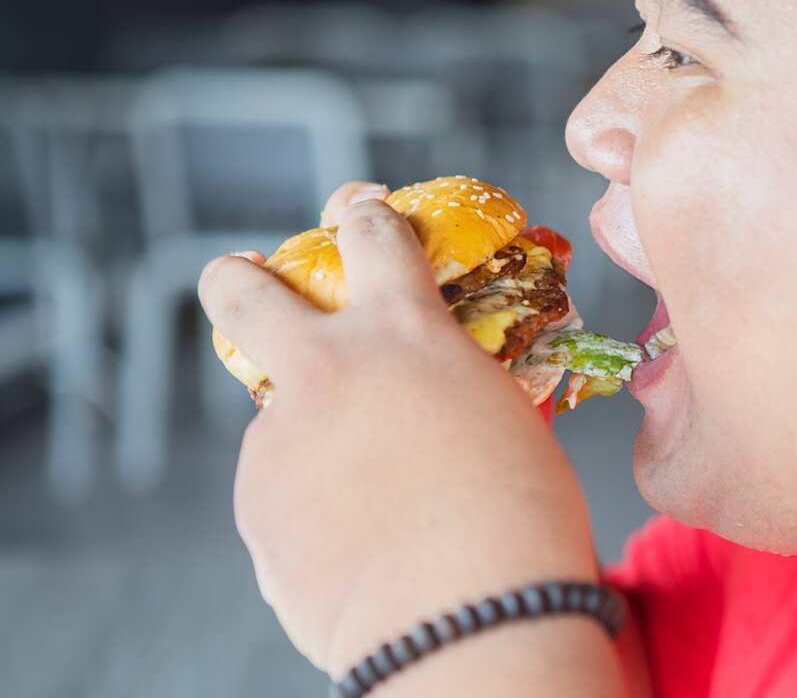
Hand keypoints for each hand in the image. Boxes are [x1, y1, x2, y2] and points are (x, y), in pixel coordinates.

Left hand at [197, 183, 598, 676]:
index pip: (372, 234)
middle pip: (242, 289)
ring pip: (275, 414)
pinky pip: (278, 487)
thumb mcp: (505, 423)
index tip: (358, 216)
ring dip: (307, 434)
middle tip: (243, 282)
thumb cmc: (519, 520)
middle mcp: (329, 368)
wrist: (468, 620)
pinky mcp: (255, 503)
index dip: (363, 217)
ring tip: (366, 495)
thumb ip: (455, 391)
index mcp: (407, 331)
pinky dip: (307, 504)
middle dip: (238, 278)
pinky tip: (352, 542)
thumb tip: (441, 405)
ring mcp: (281, 435)